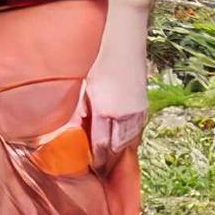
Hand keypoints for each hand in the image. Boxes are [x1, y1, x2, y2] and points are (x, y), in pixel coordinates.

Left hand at [75, 41, 150, 162]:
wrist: (123, 41)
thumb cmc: (98, 61)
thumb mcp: (83, 86)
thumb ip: (77, 110)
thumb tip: (70, 131)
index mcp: (107, 111)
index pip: (102, 146)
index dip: (97, 160)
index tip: (91, 170)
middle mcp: (126, 115)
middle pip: (118, 148)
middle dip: (109, 162)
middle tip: (100, 174)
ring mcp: (138, 111)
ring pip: (130, 141)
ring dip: (119, 153)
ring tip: (110, 163)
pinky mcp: (144, 106)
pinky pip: (137, 131)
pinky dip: (129, 140)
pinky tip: (122, 144)